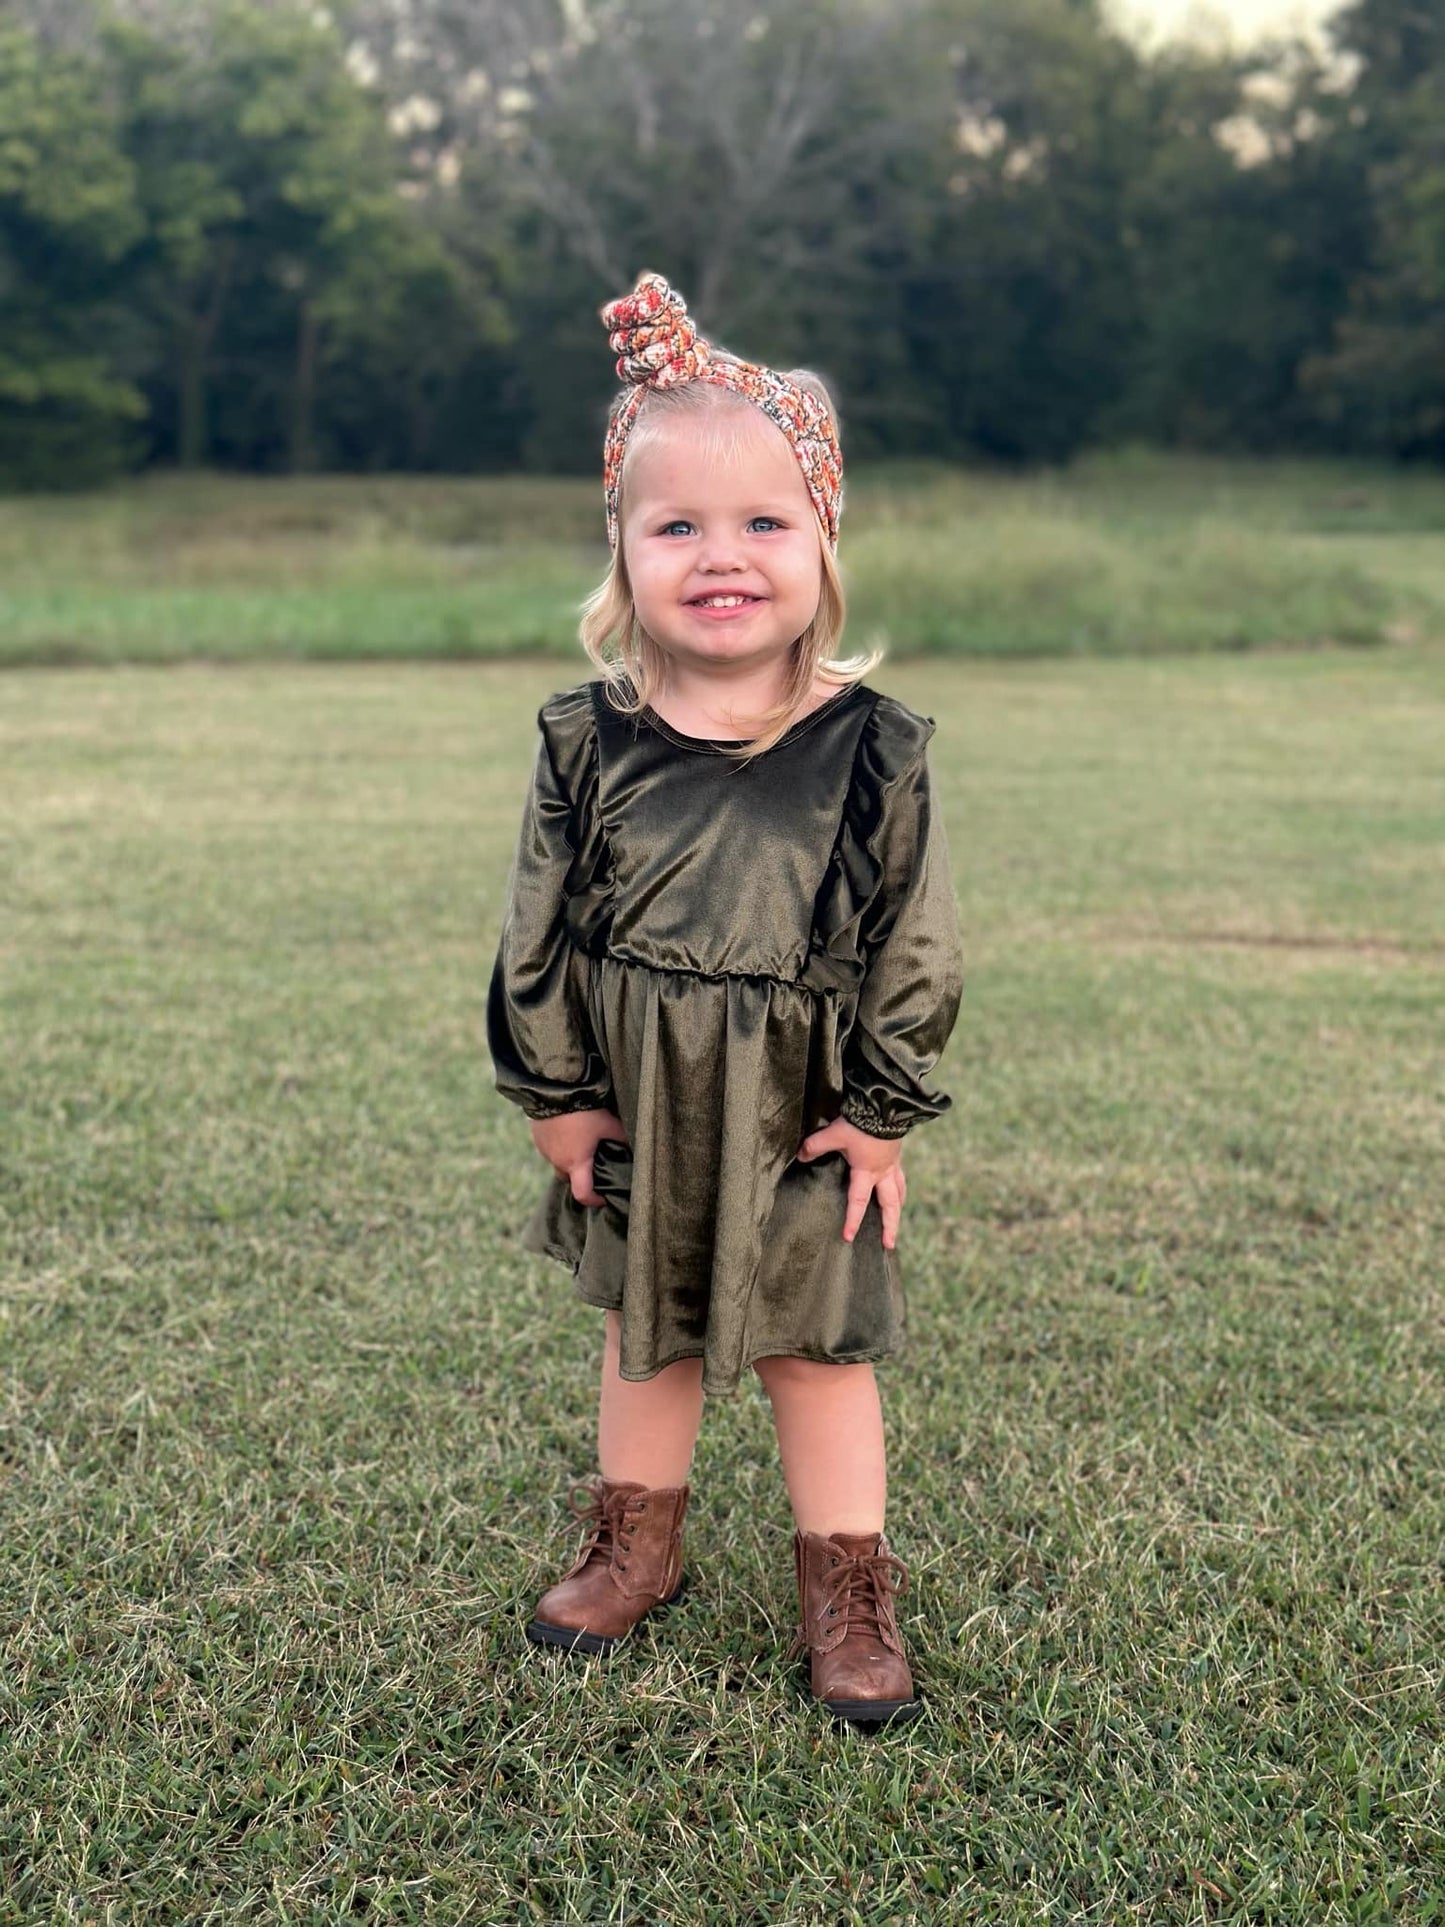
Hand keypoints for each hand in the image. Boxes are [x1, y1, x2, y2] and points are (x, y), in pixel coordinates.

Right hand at [530, 1108, 627, 1208]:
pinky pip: (550, 1149)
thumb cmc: (584, 1111)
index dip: (594, 1200)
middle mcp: (557, 1161)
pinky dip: (559, 1146)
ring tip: (581, 1144)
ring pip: (558, 1163)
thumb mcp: (608, 1124)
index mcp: (576, 1163)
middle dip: (581, 1178)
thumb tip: (631, 1147)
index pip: (583, 1194)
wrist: (554, 1090)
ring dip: (569, 1159)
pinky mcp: (537, 1137)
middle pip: (570, 1179)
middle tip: (595, 1166)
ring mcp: (545, 1150)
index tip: (603, 1197)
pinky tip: (569, 1131)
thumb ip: (621, 1138)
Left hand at [796, 1116, 906, 1248]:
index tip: (849, 1237)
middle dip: (890, 1226)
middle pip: (890, 1205)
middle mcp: (883, 1171)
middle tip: (889, 1244)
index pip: (858, 1201)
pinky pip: (901, 1176)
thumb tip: (800, 1155)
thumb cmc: (860, 1122)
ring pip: (899, 1191)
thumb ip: (815, 1146)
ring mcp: (893, 1162)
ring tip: (897, 1218)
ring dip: (898, 1208)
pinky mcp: (897, 1152)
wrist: (886, 1105)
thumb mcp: (833, 1134)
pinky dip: (901, 1187)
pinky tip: (898, 1188)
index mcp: (867, 1171)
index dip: (853, 1220)